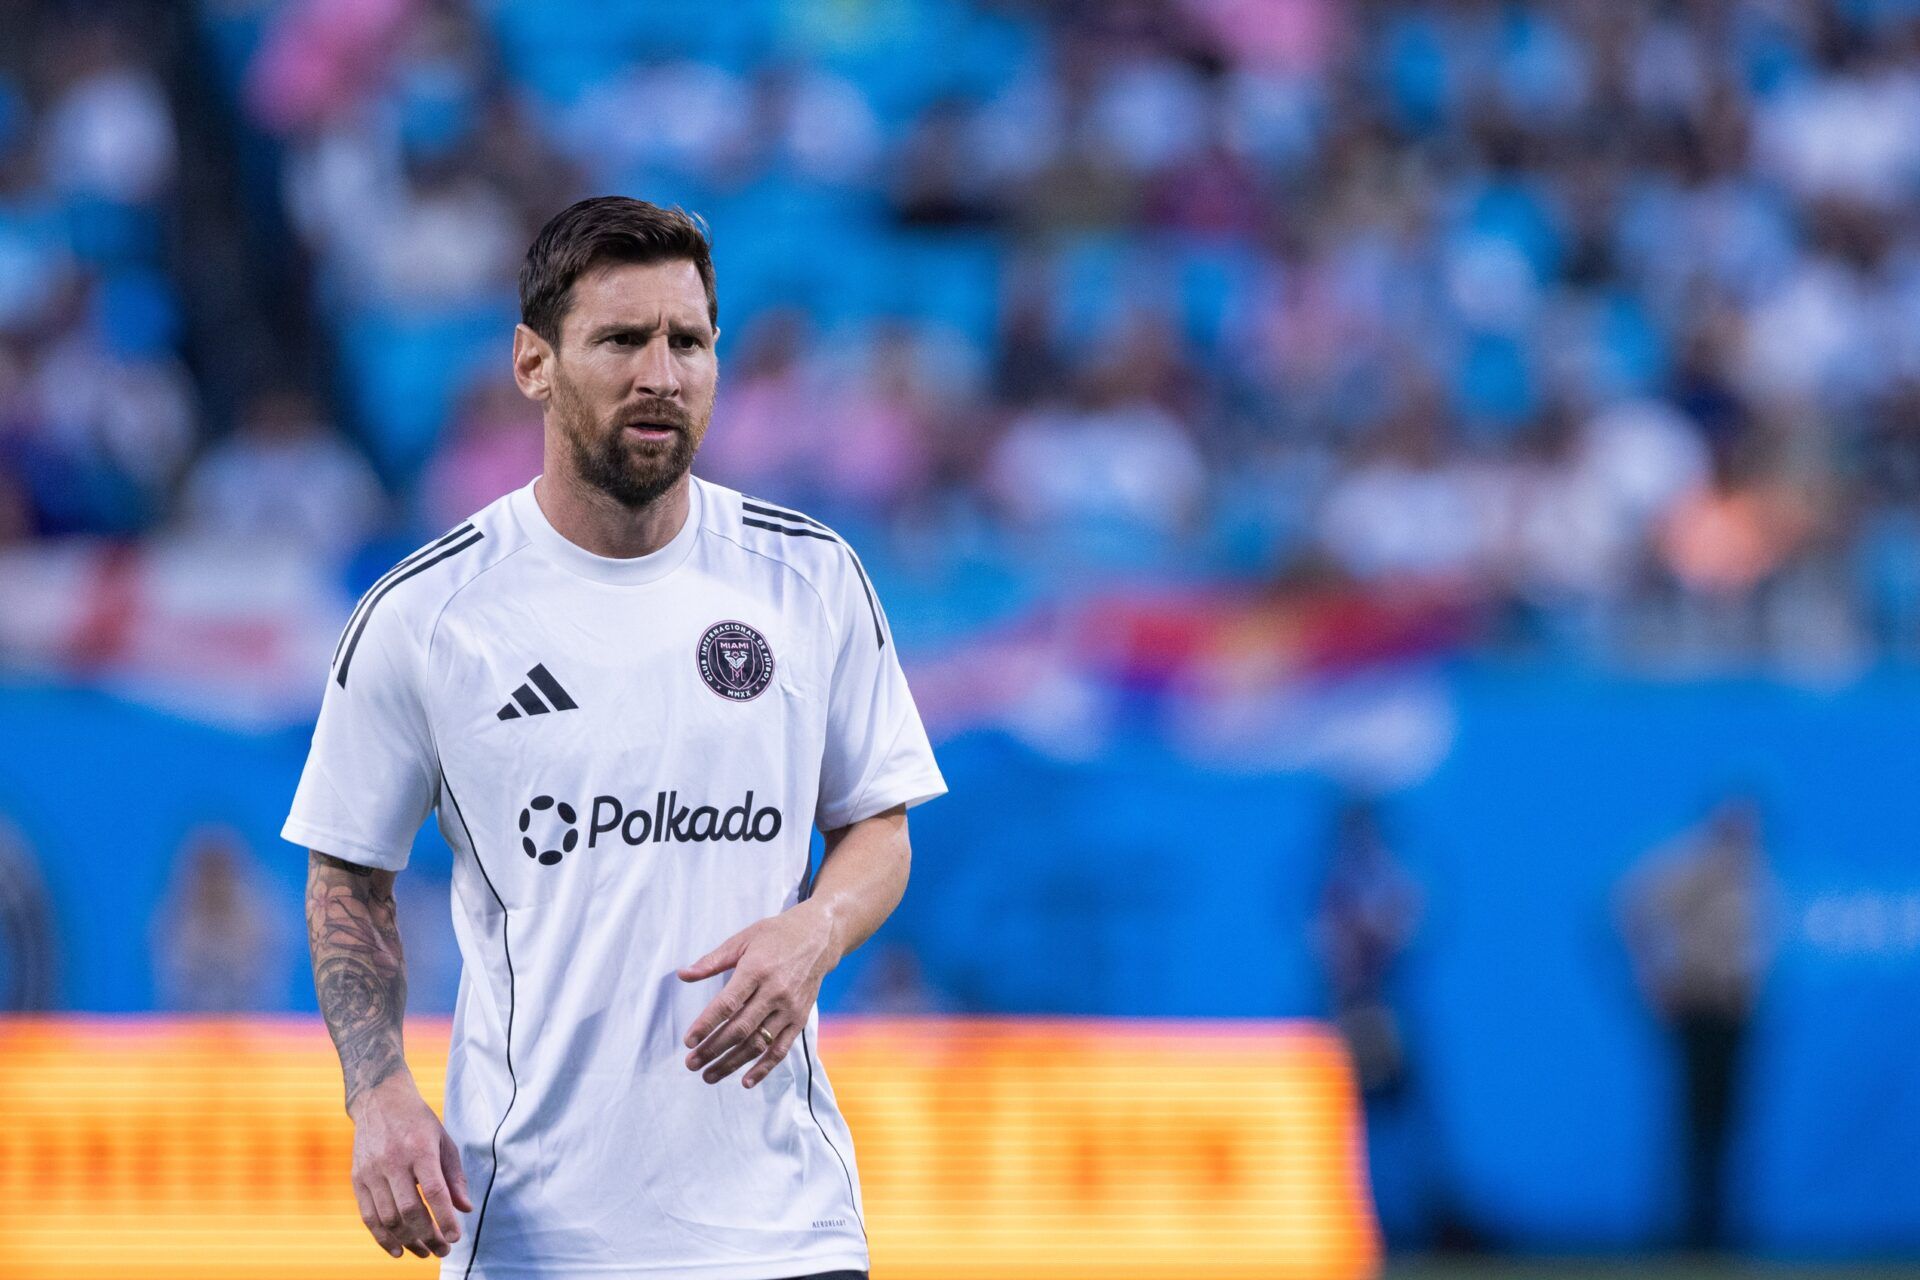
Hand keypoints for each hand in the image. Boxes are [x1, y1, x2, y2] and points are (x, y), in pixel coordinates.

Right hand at [347, 1073, 472, 1258]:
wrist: (379, 1100)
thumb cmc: (419, 1123)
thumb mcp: (444, 1141)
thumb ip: (455, 1177)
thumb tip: (466, 1209)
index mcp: (419, 1149)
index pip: (434, 1191)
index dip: (445, 1218)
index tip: (455, 1238)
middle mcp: (393, 1161)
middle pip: (409, 1210)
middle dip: (427, 1237)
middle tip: (442, 1251)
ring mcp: (371, 1171)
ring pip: (388, 1218)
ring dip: (407, 1241)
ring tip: (423, 1252)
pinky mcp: (357, 1179)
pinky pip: (368, 1216)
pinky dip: (382, 1238)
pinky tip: (397, 1250)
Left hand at [677, 901, 837, 1087]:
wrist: (820, 937)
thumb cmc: (777, 935)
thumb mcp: (743, 939)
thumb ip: (712, 961)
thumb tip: (683, 975)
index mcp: (757, 970)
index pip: (727, 1004)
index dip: (707, 1025)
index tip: (689, 1041)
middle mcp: (775, 992)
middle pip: (740, 1028)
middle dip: (713, 1049)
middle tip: (692, 1063)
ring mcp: (789, 1008)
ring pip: (758, 1043)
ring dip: (732, 1063)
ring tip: (709, 1075)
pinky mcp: (800, 1019)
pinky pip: (781, 1049)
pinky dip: (764, 1068)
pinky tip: (745, 1081)